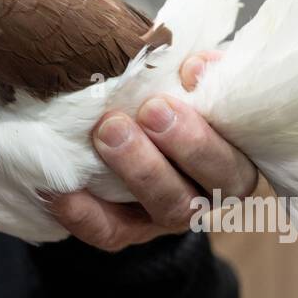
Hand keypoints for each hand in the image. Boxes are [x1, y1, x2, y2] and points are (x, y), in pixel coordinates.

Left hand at [49, 51, 258, 251]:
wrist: (123, 135)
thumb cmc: (163, 103)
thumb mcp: (184, 87)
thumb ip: (197, 78)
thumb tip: (196, 65)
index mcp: (230, 159)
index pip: (236, 156)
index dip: (215, 125)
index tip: (188, 78)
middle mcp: (205, 194)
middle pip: (211, 184)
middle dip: (183, 144)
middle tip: (151, 109)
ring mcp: (164, 217)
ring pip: (168, 208)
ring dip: (139, 169)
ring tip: (108, 131)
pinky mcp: (124, 231)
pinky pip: (108, 232)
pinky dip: (84, 214)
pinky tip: (60, 190)